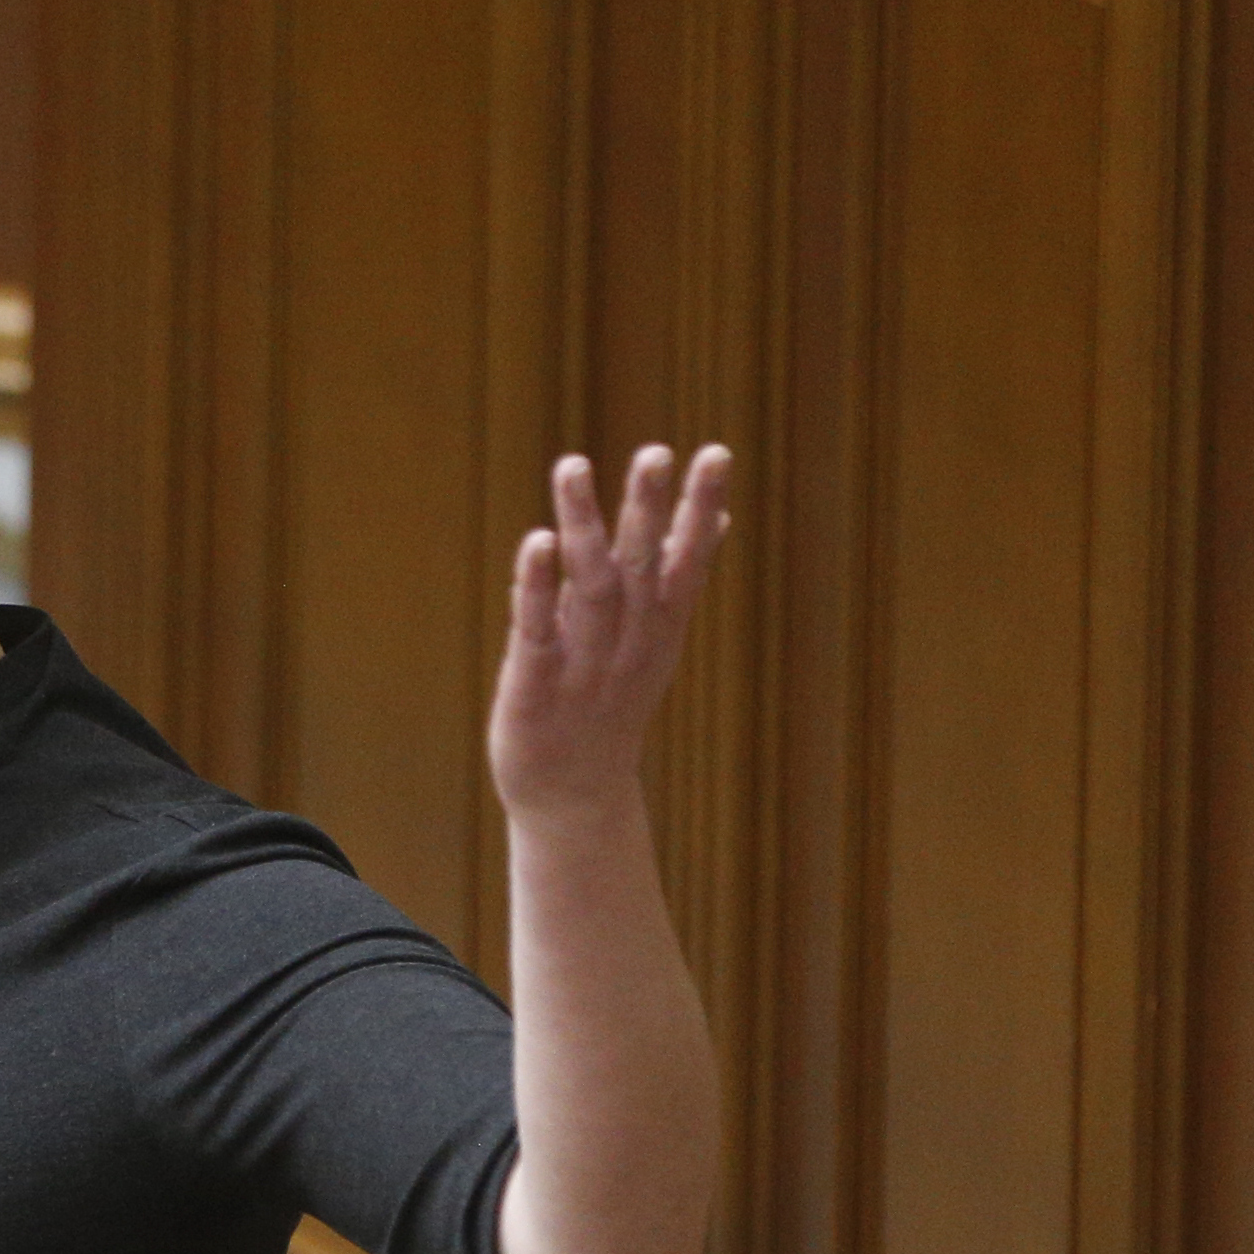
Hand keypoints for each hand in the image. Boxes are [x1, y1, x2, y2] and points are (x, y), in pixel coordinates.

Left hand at [488, 444, 731, 822]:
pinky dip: (536, 588)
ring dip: (583, 526)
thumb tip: (718, 518)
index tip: (716, 452)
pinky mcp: (535, 690)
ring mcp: (583, 667)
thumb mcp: (654, 643)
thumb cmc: (610, 705)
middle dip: (650, 509)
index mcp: (658, 630)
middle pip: (642, 568)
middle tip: (656, 451)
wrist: (574, 803)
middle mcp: (627, 644)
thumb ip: (677, 579)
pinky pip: (538, 632)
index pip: (687, 561)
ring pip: (588, 588)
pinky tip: (536, 542)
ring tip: (573, 465)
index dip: (701, 509)